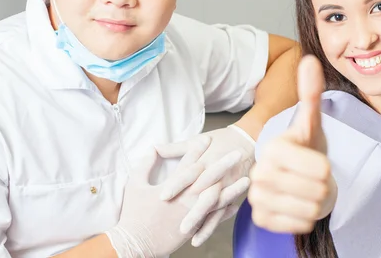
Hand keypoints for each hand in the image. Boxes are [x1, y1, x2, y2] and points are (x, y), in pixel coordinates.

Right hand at [104, 135, 242, 257]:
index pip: (188, 163)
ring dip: (232, 188)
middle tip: (237, 152)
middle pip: (207, 177)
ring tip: (246, 178)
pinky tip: (236, 204)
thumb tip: (153, 148)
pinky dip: (224, 212)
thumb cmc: (134, 213)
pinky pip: (212, 218)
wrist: (135, 242)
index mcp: (171, 186)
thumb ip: (145, 165)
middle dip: (223, 163)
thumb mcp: (135, 184)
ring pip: (215, 198)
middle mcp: (184, 198)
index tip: (209, 138)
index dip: (198, 149)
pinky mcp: (192, 228)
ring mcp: (190, 213)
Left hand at [155, 124, 254, 245]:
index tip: (162, 196)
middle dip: (192, 210)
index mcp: (206, 160)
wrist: (248, 140)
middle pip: (204, 194)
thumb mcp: (196, 141)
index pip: (189, 173)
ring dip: (200, 221)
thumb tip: (155, 148)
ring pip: (213, 207)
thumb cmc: (220, 140)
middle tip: (178, 224)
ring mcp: (225, 186)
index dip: (177, 184)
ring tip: (187, 234)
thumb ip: (175, 148)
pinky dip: (210, 227)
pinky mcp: (231, 196)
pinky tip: (197, 239)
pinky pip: (220, 214)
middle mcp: (216, 175)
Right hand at [248, 55, 336, 233]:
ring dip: (314, 202)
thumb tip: (310, 60)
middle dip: (321, 186)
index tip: (314, 161)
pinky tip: (296, 204)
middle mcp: (259, 173)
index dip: (325, 168)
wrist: (296, 178)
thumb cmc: (307, 150)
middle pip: (317, 191)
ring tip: (305, 189)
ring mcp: (257, 198)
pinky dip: (305, 218)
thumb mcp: (312, 123)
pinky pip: (300, 225)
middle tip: (310, 177)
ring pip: (310, 210)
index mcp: (273, 148)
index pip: (321, 169)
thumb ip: (311, 93)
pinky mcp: (261, 219)